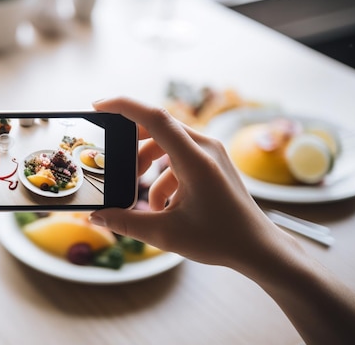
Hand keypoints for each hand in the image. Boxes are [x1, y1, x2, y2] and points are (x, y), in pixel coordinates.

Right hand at [89, 97, 297, 269]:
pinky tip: (162, 205)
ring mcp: (211, 152)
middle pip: (157, 128)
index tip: (97, 106)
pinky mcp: (212, 161)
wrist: (258, 248)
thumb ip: (126, 223)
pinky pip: (179, 156)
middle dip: (131, 146)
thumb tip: (96, 217)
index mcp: (195, 160)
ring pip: (166, 143)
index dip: (123, 106)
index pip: (154, 118)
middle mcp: (205, 147)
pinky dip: (163, 175)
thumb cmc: (220, 240)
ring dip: (147, 164)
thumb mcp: (165, 235)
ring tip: (140, 194)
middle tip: (115, 165)